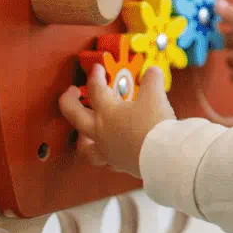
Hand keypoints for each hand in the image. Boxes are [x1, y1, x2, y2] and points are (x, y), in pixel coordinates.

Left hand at [58, 65, 175, 178]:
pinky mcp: (119, 164)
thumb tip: (153, 71)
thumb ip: (152, 80)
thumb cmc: (154, 124)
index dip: (96, 76)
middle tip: (70, 92)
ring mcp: (107, 150)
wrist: (164, 156)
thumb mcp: (155, 96)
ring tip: (83, 135)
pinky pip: (107, 161)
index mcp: (107, 112)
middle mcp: (101, 131)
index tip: (97, 68)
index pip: (96, 89)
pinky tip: (112, 152)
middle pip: (74, 116)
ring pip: (85, 147)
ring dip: (82, 139)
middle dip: (68, 101)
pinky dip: (107, 155)